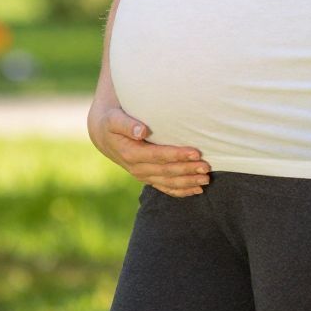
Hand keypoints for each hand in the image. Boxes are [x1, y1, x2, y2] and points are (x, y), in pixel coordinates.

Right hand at [87, 100, 211, 195]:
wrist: (104, 135)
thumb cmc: (112, 121)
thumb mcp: (114, 119)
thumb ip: (127, 124)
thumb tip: (141, 131)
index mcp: (130, 153)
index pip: (158, 156)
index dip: (177, 155)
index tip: (195, 152)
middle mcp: (137, 168)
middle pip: (166, 171)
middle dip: (187, 170)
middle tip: (206, 167)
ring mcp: (143, 175)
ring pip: (168, 182)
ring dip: (188, 182)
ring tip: (206, 179)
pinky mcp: (148, 178)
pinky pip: (165, 188)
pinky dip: (182, 191)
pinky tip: (197, 190)